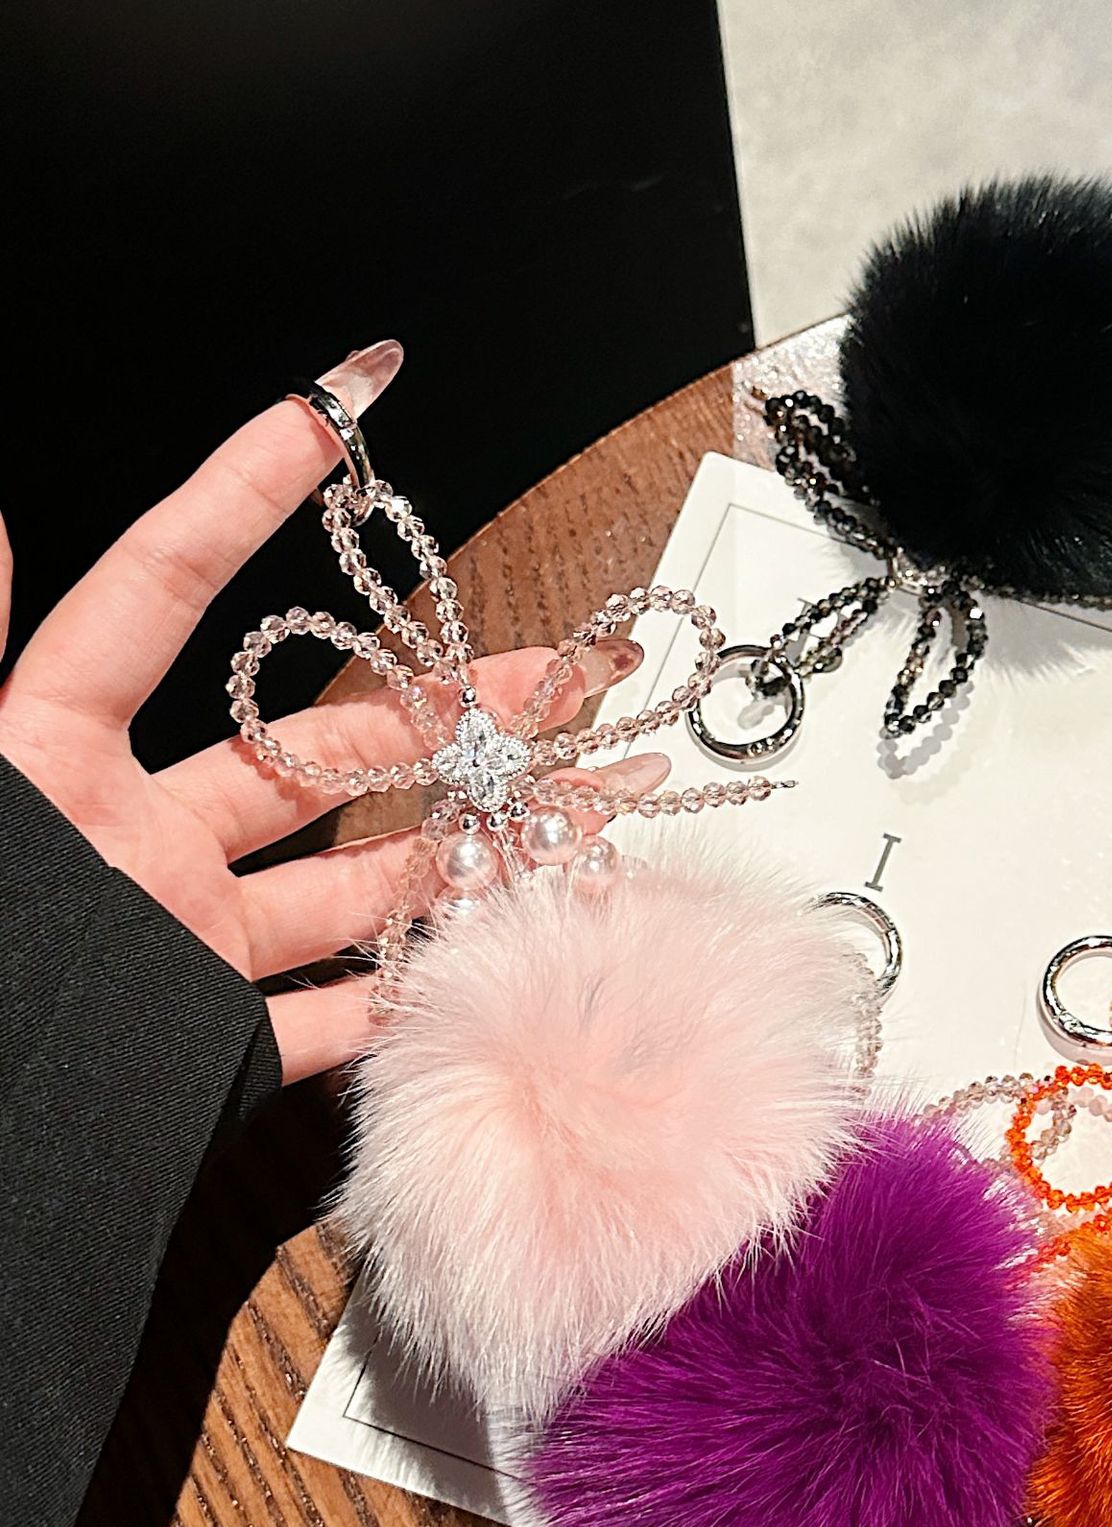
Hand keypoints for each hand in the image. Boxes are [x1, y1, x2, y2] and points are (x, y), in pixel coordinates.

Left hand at [0, 343, 654, 1081]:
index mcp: (53, 760)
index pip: (160, 597)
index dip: (240, 498)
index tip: (328, 414)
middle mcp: (134, 838)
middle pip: (325, 750)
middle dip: (452, 707)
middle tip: (560, 680)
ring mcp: (181, 940)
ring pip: (356, 880)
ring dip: (467, 851)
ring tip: (572, 818)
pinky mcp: (204, 1041)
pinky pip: (330, 1013)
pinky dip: (409, 994)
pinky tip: (493, 958)